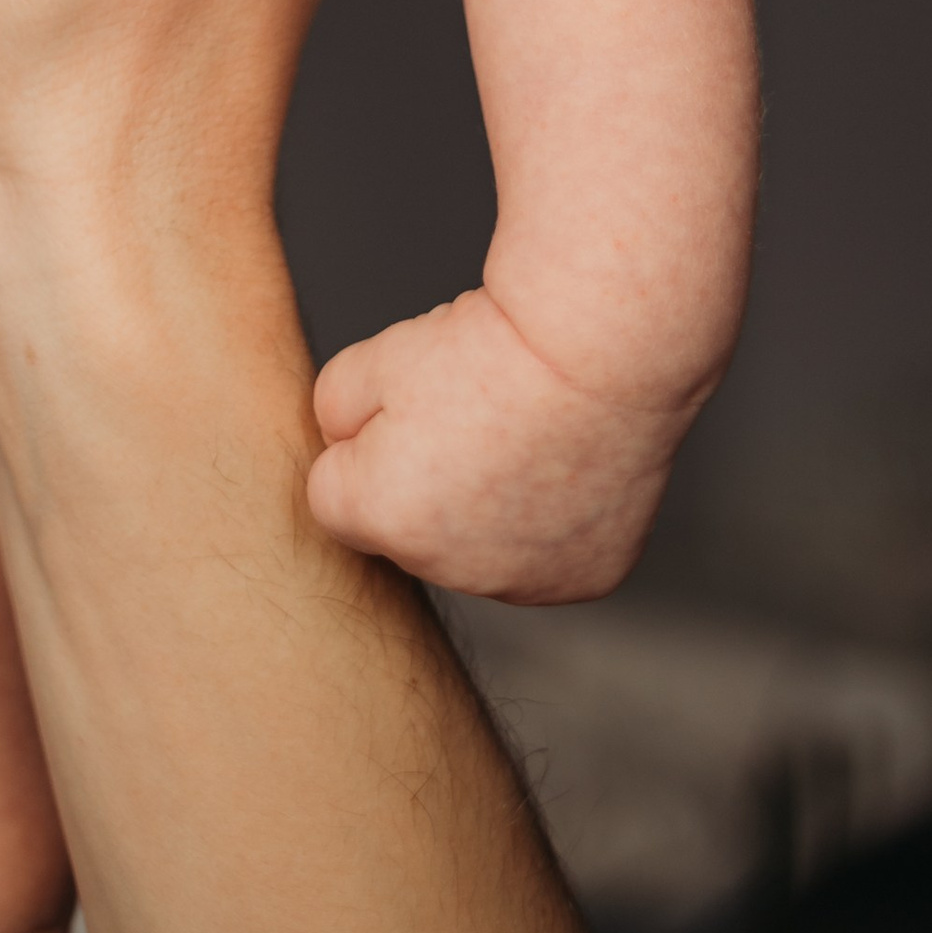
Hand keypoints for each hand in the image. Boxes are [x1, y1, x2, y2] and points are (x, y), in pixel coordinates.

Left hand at [308, 287, 692, 602]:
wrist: (599, 352)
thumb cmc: (487, 349)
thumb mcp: (371, 360)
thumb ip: (331, 412)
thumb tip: (340, 445)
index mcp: (386, 518)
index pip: (332, 499)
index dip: (363, 444)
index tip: (405, 408)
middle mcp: (452, 570)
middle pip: (409, 529)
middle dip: (421, 483)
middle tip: (470, 416)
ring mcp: (524, 583)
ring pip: (477, 549)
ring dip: (485, 510)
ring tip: (522, 437)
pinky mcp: (584, 579)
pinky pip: (544, 557)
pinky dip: (550, 522)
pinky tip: (564, 465)